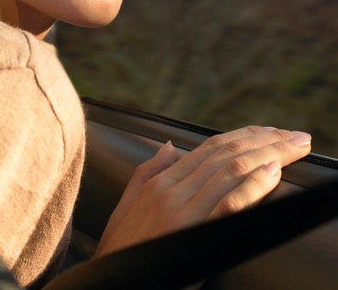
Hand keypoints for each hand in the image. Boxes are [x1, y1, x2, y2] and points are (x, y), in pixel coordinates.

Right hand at [96, 126, 311, 255]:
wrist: (110, 283)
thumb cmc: (120, 250)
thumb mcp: (128, 205)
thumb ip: (148, 172)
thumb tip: (170, 147)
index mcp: (159, 183)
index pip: (208, 149)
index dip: (243, 136)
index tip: (269, 131)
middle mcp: (171, 190)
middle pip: (225, 155)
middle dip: (266, 141)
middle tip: (296, 136)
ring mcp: (182, 211)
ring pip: (231, 171)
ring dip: (269, 156)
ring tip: (296, 147)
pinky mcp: (193, 235)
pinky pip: (229, 204)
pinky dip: (253, 186)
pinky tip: (273, 174)